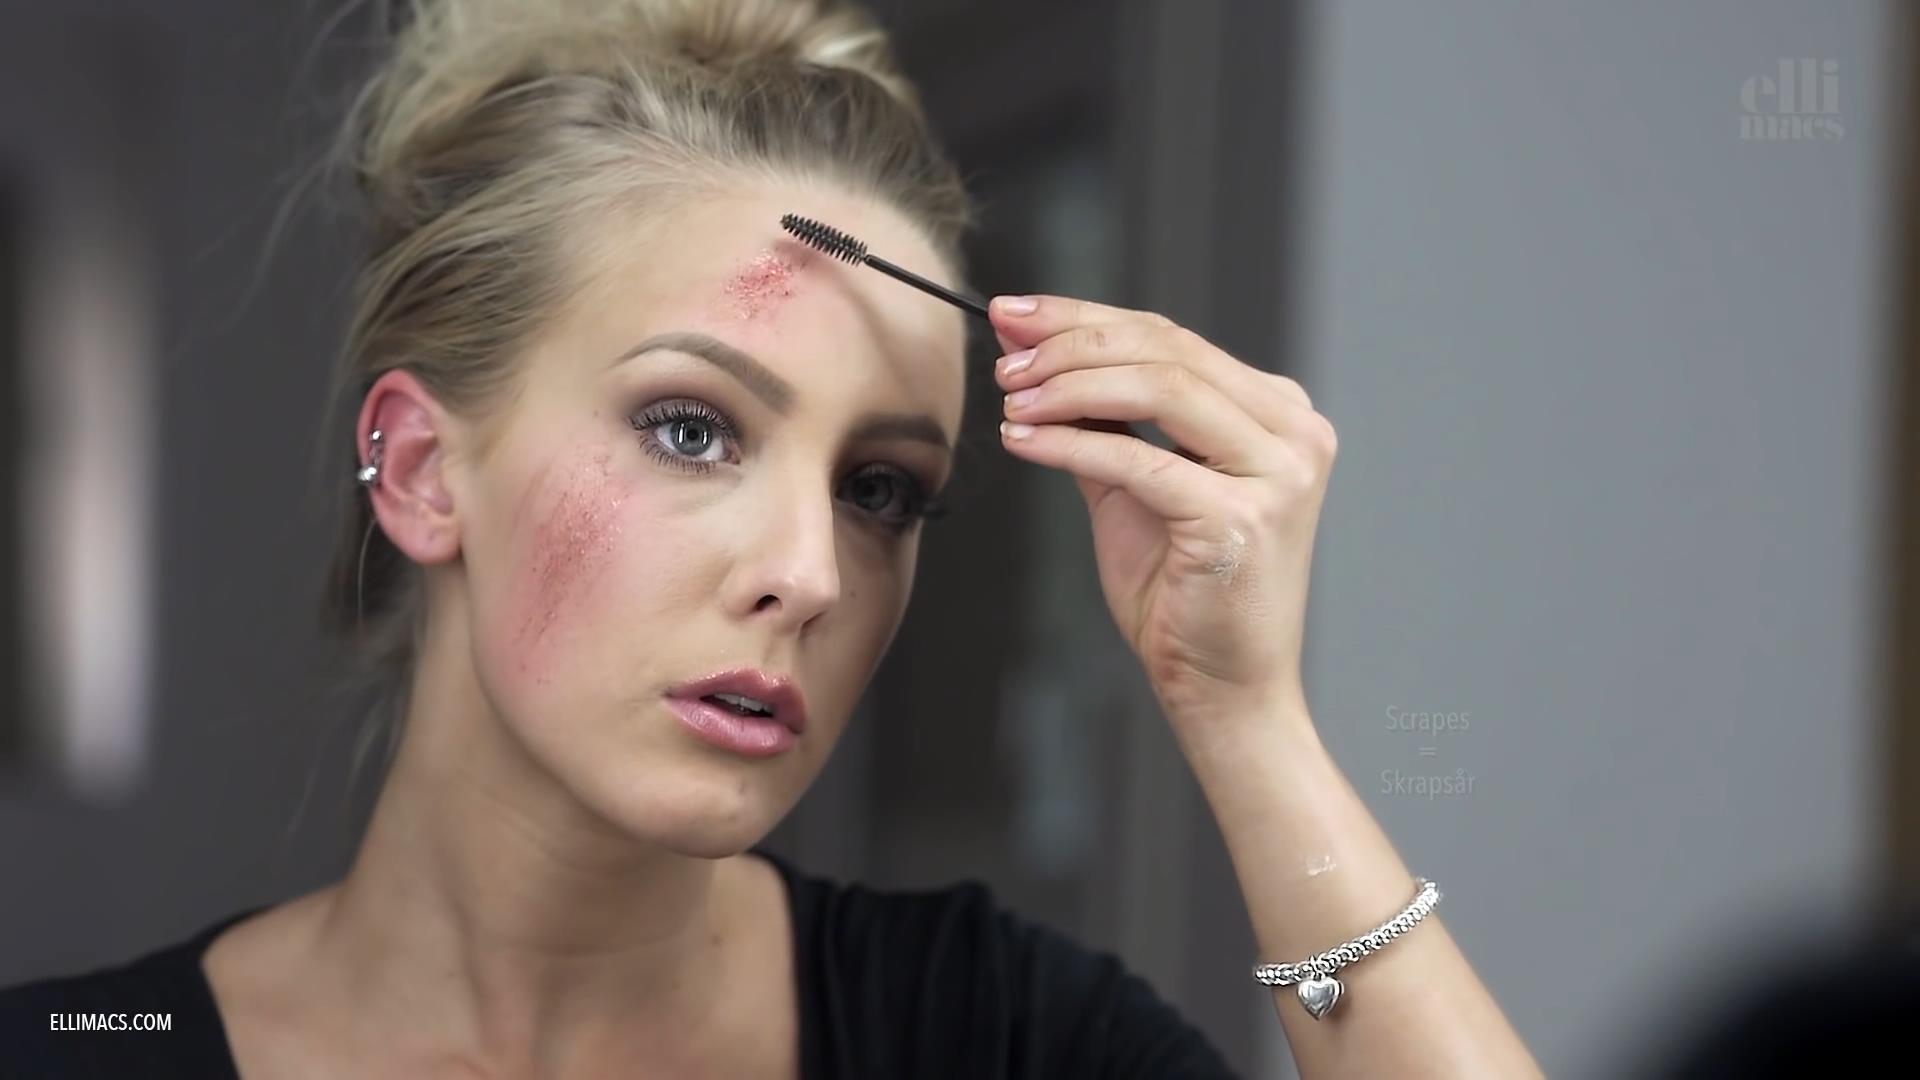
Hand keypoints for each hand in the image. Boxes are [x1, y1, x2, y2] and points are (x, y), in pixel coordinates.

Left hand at [990, 294, 1336, 732]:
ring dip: (1068, 385)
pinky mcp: (1243, 517)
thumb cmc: (1184, 596)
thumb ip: (1098, 421)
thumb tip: (1033, 357)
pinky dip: (1071, 442)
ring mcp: (1278, 472)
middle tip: (1004, 357)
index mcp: (1276, 414)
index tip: (1014, 314)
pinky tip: (1023, 440)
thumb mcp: (1134, 489)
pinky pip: (1139, 459)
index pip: (1172, 338)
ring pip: (1159, 387)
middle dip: (1069, 343)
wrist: (1224, 690)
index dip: (1085, 317)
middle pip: (1165, 350)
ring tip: (1010, 397)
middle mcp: (1292, 431)